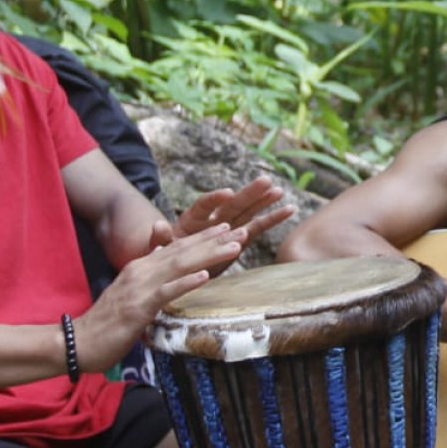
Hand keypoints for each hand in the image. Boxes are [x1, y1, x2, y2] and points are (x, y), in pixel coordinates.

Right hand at [78, 223, 245, 371]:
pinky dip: (186, 282)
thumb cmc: (109, 322)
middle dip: (213, 240)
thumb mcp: (133, 295)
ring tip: (234, 246)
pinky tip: (205, 276)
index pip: (177, 247)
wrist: (80, 341)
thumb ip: (151, 281)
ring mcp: (140, 287)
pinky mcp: (139, 306)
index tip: (227, 228)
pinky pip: (166, 291)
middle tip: (241, 229)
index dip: (203, 237)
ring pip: (180, 265)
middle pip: (183, 250)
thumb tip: (169, 273)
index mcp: (141, 266)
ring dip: (209, 254)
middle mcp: (141, 270)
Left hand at [162, 177, 295, 277]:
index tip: (228, 193)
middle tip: (265, 181)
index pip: (204, 206)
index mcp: (191, 219)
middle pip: (232, 204)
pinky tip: (289, 209)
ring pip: (248, 211)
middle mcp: (212, 219)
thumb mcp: (157, 250)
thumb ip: (159, 239)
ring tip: (279, 190)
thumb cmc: (164, 256)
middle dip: (248, 194)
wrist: (175, 266)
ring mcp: (228, 227)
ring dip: (263, 201)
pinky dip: (273, 219)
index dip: (215, 199)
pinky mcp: (239, 239)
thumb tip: (157, 225)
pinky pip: (258, 227)